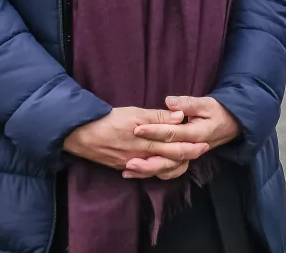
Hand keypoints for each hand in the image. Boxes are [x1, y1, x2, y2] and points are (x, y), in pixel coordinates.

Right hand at [63, 107, 208, 178]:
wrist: (81, 135)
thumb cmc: (109, 120)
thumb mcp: (135, 113)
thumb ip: (158, 117)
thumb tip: (180, 116)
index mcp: (148, 142)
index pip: (176, 148)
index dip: (192, 147)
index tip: (205, 143)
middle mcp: (142, 156)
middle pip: (171, 160)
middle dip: (189, 156)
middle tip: (202, 150)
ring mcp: (132, 164)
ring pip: (158, 169)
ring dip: (173, 164)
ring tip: (185, 159)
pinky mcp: (122, 166)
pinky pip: (143, 172)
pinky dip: (154, 169)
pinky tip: (158, 166)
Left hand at [130, 95, 241, 177]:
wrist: (230, 126)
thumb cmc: (217, 112)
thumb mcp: (206, 103)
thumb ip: (187, 103)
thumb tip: (169, 101)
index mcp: (198, 134)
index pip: (173, 134)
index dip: (155, 131)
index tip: (138, 128)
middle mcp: (192, 149)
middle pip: (168, 157)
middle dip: (147, 158)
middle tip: (128, 158)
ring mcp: (188, 158)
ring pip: (167, 169)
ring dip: (148, 170)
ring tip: (128, 167)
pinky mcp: (183, 161)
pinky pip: (168, 172)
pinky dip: (152, 173)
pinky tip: (135, 172)